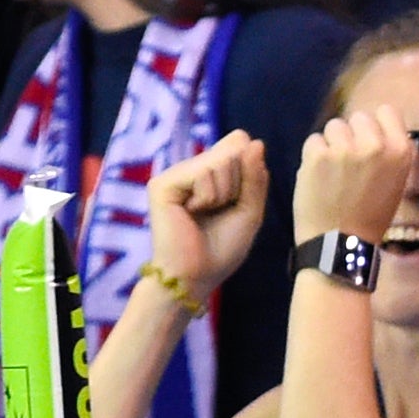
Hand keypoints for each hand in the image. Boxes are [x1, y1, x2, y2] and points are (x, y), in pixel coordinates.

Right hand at [145, 130, 273, 301]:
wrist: (196, 276)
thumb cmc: (222, 249)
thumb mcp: (250, 210)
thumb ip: (255, 176)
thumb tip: (254, 141)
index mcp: (210, 172)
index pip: (240, 143)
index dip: (248, 169)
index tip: (236, 200)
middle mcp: (191, 168)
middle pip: (234, 150)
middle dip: (238, 185)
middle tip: (218, 211)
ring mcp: (175, 174)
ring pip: (221, 161)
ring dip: (223, 193)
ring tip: (204, 214)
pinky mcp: (163, 183)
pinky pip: (202, 173)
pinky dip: (208, 197)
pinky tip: (191, 213)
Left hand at [291, 106, 416, 250]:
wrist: (341, 245)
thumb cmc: (370, 217)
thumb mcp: (394, 183)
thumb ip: (387, 152)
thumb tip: (372, 129)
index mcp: (400, 152)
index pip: (387, 111)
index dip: (376, 124)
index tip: (368, 142)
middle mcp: (375, 146)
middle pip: (358, 117)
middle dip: (351, 134)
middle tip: (348, 162)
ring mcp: (345, 149)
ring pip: (333, 126)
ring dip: (330, 143)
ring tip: (332, 171)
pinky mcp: (318, 155)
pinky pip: (313, 141)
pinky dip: (313, 156)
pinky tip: (318, 177)